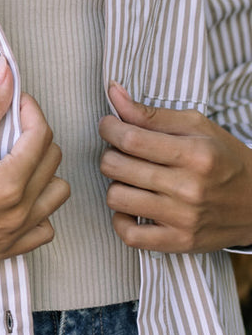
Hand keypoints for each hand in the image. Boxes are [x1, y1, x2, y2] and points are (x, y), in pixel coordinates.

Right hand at [0, 59, 67, 264]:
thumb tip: (6, 72)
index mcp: (7, 185)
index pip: (41, 137)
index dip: (30, 110)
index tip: (13, 101)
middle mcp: (16, 214)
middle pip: (52, 163)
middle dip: (37, 137)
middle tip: (10, 126)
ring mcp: (10, 237)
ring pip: (56, 197)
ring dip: (43, 173)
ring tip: (16, 160)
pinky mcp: (0, 252)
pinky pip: (42, 230)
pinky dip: (38, 210)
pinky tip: (14, 196)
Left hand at [99, 82, 251, 252]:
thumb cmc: (225, 160)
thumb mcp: (198, 127)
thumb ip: (152, 114)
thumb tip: (113, 92)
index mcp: (195, 154)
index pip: (131, 138)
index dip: (109, 128)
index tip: (109, 125)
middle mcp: (188, 188)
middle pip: (117, 167)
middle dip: (111, 153)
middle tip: (123, 152)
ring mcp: (183, 218)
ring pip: (116, 198)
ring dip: (116, 184)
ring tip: (131, 179)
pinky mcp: (179, 242)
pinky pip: (130, 236)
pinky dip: (121, 220)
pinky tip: (132, 206)